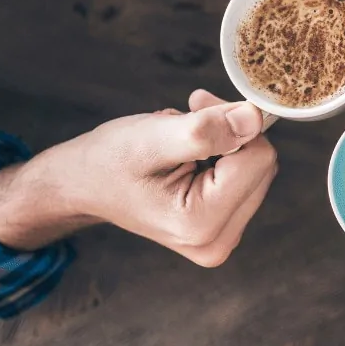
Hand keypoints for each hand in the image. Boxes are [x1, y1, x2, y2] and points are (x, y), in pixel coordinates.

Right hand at [0, 89, 277, 266]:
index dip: (233, 121)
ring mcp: (220, 240)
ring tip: (179, 142)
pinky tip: (188, 155)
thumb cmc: (109, 161)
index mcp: (201, 224)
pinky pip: (245, 179)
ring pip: (256, 169)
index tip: (197, 103)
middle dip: (230, 132)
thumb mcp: (152, 138)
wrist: (83, 186)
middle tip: (189, 115)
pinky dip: (222, 157)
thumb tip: (254, 119)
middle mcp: (217, 242)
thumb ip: (205, 130)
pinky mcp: (221, 230)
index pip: (258, 157)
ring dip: (224, 142)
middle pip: (261, 166)